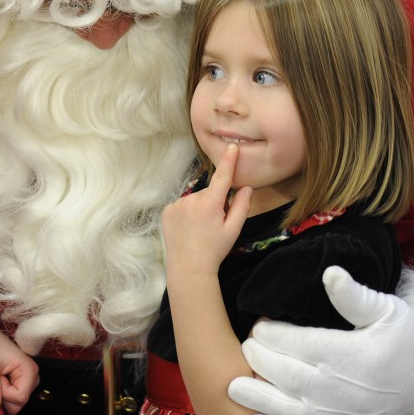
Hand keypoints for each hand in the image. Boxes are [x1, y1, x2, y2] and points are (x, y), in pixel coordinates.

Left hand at [0, 320, 38, 414]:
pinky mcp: (22, 380)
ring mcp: (28, 379)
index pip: (20, 398)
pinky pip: (13, 397)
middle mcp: (33, 376)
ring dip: (2, 394)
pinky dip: (3, 392)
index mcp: (29, 370)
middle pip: (19, 404)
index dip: (4, 393)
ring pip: (16, 402)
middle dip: (3, 395)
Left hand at [162, 144, 252, 276]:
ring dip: (200, 208)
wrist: (188, 268)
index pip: (222, 176)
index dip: (228, 161)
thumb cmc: (215, 250)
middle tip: (215, 224)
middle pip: (209, 193)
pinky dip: (187, 213)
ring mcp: (177, 204)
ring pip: (196, 199)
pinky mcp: (167, 210)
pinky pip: (182, 205)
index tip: (231, 146)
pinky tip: (188, 229)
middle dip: (215, 203)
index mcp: (210, 203)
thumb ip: (241, 206)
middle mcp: (192, 199)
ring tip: (200, 229)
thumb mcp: (233, 229)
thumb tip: (246, 187)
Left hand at [228, 266, 413, 414]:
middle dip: (258, 359)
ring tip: (232, 386)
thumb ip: (354, 296)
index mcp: (349, 355)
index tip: (260, 323)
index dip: (270, 333)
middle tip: (247, 344)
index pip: (297, 344)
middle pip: (285, 374)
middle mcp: (339, 390)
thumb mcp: (387, 310)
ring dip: (255, 399)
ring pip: (285, 410)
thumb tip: (330, 272)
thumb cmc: (402, 339)